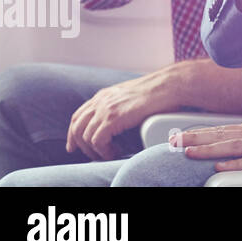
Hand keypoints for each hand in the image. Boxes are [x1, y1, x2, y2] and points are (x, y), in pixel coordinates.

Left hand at [66, 68, 180, 160]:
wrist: (167, 85)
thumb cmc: (157, 92)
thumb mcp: (130, 96)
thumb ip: (118, 105)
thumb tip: (118, 119)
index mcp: (104, 95)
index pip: (78, 116)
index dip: (73, 133)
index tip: (73, 146)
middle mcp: (101, 101)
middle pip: (76, 127)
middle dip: (79, 145)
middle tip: (91, 155)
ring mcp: (105, 109)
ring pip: (85, 137)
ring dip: (94, 151)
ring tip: (108, 154)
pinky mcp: (113, 118)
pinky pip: (98, 141)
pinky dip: (103, 151)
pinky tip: (114, 152)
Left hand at [173, 119, 241, 170]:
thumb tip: (236, 149)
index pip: (223, 129)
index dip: (200, 133)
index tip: (180, 135)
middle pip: (222, 135)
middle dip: (195, 139)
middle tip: (174, 142)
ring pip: (232, 146)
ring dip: (208, 149)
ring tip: (188, 152)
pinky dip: (234, 164)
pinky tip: (219, 167)